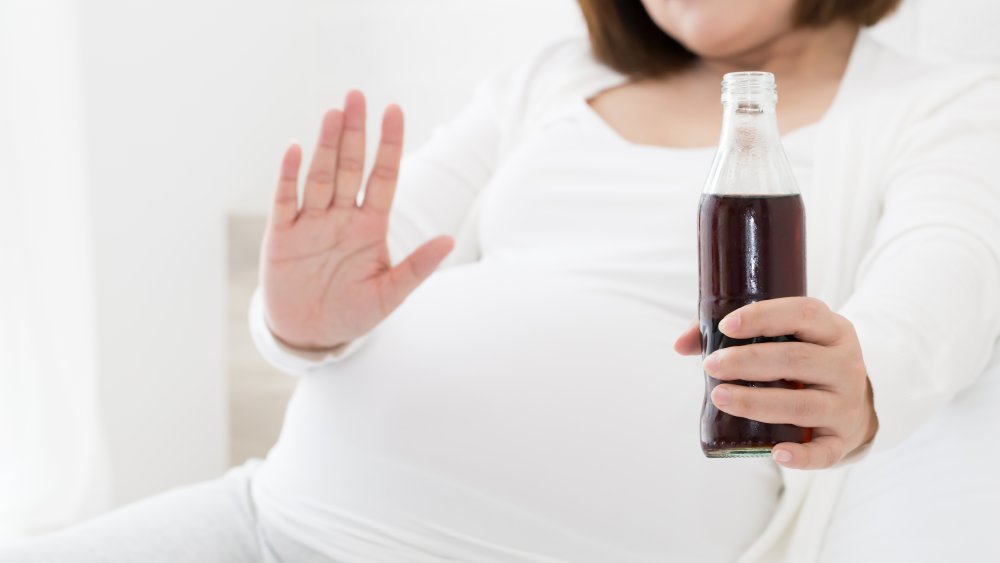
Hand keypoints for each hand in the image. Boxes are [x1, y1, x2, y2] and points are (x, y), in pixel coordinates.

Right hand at [261, 90, 453, 349]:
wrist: (311, 334)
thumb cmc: (353, 313)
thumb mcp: (389, 295)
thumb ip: (417, 268)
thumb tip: (449, 240)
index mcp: (370, 226)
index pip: (383, 176)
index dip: (389, 145)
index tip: (394, 110)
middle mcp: (341, 216)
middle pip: (350, 167)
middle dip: (355, 132)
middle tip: (358, 95)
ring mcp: (311, 222)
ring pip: (320, 175)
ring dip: (326, 145)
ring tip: (334, 113)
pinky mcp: (282, 235)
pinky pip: (285, 199)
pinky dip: (288, 175)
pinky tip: (294, 148)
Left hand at [674, 297, 877, 468]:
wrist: (851, 405)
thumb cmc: (803, 363)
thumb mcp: (785, 338)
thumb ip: (732, 334)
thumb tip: (681, 345)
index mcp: (833, 331)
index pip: (804, 314)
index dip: (764, 317)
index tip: (726, 327)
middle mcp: (847, 366)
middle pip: (797, 360)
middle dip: (748, 362)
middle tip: (710, 366)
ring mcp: (847, 405)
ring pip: (804, 405)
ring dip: (757, 402)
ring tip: (719, 397)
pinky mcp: (842, 440)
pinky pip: (824, 452)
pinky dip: (801, 456)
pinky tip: (775, 453)